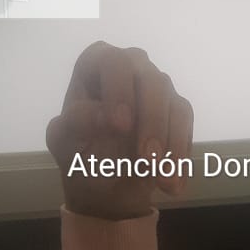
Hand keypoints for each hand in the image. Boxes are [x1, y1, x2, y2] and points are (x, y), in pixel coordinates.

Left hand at [46, 42, 192, 219]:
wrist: (101, 187)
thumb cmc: (78, 155)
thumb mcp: (63, 142)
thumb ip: (76, 123)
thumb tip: (103, 115)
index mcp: (96, 65)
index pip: (113, 63)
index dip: (119, 91)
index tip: (120, 127)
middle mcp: (131, 69)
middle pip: (153, 80)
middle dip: (152, 123)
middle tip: (147, 160)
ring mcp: (157, 89)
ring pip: (175, 104)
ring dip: (171, 145)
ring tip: (162, 182)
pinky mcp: (176, 112)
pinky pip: (185, 128)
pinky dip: (180, 157)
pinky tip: (170, 185)